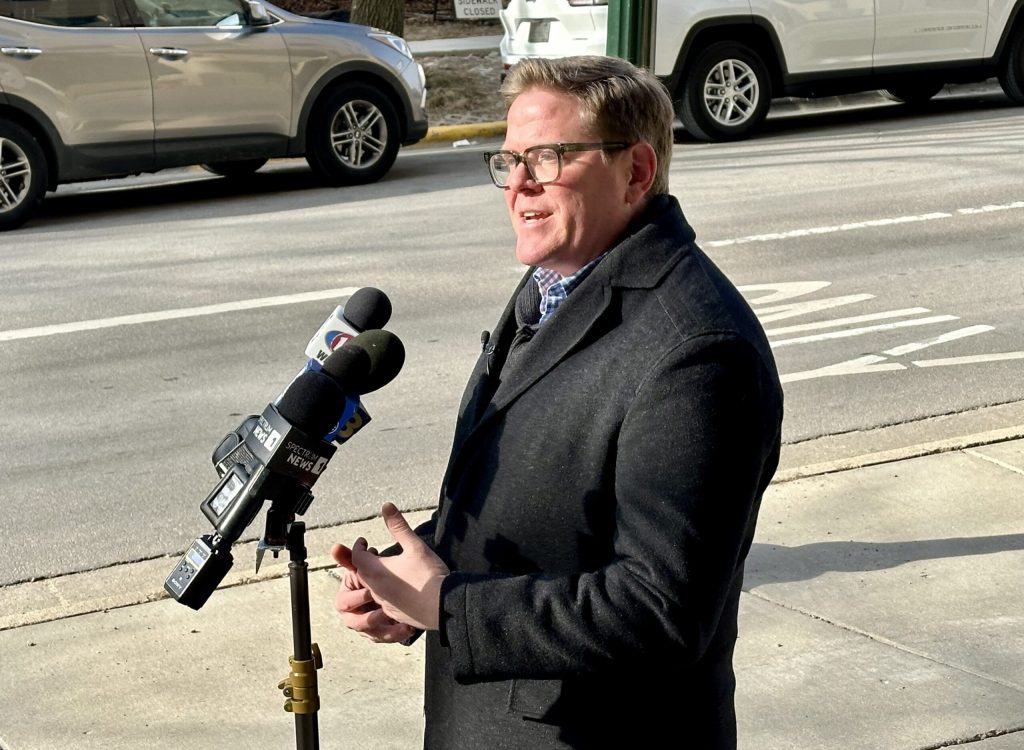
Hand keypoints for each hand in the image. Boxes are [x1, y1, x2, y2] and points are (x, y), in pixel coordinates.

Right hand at [331, 541, 415, 643]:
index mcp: (344, 598)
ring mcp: (364, 626)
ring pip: (371, 633)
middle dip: (368, 618)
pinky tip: (407, 628)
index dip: (358, 597)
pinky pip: (384, 638)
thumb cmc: (371, 577)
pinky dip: (395, 634)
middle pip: (354, 623)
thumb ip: (349, 558)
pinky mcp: (377, 633)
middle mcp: (351, 615)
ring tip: (401, 625)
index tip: (371, 591)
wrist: (387, 588)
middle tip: (383, 610)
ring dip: (385, 630)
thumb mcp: (363, 567)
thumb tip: (335, 546)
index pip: (345, 602)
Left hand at [352, 502, 448, 630]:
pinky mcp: (394, 614)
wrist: (443, 607)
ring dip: (375, 577)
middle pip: (362, 573)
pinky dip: (385, 591)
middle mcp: (375, 589)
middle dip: (365, 561)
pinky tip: (399, 588)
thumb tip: (386, 505)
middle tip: (373, 553)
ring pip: (372, 588)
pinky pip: (383, 601)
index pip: (357, 557)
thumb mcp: (415, 546)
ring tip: (386, 569)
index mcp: (376, 571)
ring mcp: (384, 604)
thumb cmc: (429, 576)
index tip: (364, 542)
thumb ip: (399, 526)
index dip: (358, 547)